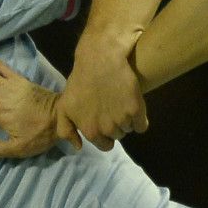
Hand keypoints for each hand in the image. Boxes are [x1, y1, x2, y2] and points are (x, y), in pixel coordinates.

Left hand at [58, 35, 148, 151]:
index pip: (104, 145)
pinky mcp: (137, 110)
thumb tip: (79, 147)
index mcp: (90, 131)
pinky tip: (133, 104)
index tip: (104, 119)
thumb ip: (66, 129)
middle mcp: (107, 129)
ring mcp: (122, 120)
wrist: (100, 59)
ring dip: (127, 120)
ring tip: (120, 101)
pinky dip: (140, 118)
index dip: (105, 133)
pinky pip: (142, 124)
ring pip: (129, 129)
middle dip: (115, 124)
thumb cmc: (80, 81)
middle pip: (117, 136)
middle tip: (111, 106)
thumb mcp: (64, 106)